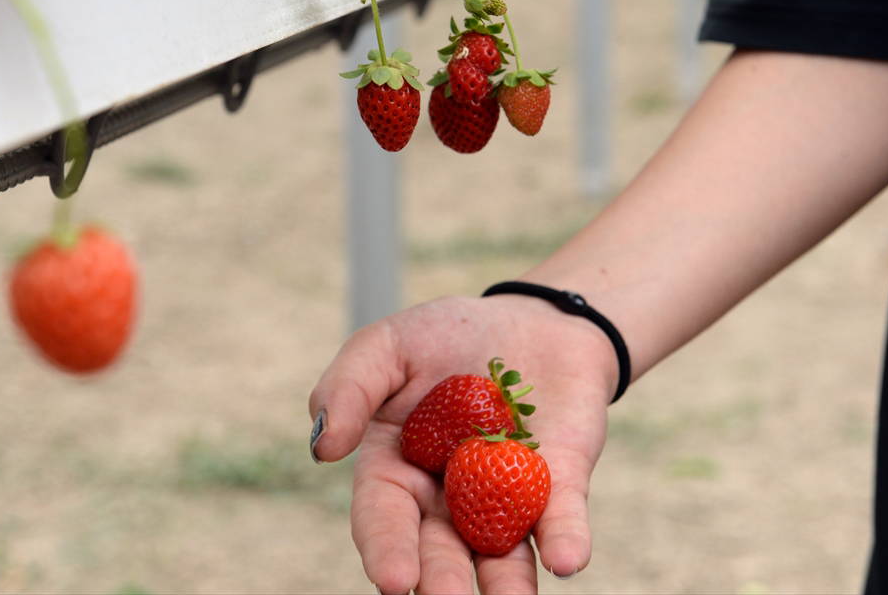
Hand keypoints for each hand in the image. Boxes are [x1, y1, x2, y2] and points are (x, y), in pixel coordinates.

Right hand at [308, 293, 620, 593]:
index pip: (382, 516)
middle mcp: (450, 497)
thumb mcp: (386, 345)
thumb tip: (322, 447)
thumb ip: (348, 388)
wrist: (528, 319)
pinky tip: (566, 559)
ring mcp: (508, 495)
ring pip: (502, 551)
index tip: (394, 581)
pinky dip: (564, 538)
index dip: (386, 549)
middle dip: (443, 579)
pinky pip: (561, 515)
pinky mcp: (562, 481)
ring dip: (505, 582)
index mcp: (396, 470)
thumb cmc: (445, 336)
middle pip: (441, 547)